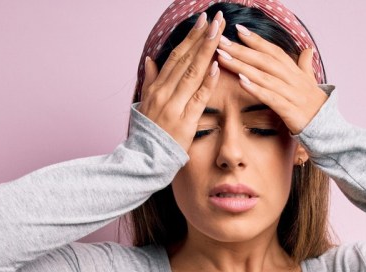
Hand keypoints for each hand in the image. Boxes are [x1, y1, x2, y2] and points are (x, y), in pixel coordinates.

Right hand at [139, 10, 226, 152]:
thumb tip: (151, 60)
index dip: (190, 37)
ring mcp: (174, 106)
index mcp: (157, 86)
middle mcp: (164, 92)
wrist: (145, 158)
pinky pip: (198, 97)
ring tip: (219, 33)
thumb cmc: (149, 131)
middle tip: (216, 18)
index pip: (176, 56)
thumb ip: (151, 80)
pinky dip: (207, 81)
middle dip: (202, 37)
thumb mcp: (146, 102)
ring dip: (207, 51)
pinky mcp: (185, 121)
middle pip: (186, 59)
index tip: (202, 21)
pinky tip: (217, 65)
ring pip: (192, 73)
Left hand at [213, 25, 327, 134]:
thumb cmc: (316, 107)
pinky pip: (271, 98)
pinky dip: (256, 89)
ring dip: (243, 66)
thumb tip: (308, 50)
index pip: (274, 51)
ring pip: (265, 77)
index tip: (238, 29)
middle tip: (222, 41)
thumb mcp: (311, 83)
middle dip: (242, 50)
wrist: (329, 130)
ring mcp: (293, 95)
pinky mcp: (290, 111)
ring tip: (224, 58)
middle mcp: (294, 80)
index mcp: (296, 73)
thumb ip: (305, 66)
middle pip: (265, 61)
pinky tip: (241, 81)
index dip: (257, 40)